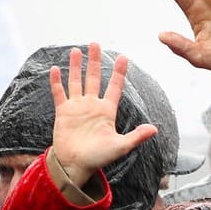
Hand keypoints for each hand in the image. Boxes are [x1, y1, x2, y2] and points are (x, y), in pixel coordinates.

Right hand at [49, 43, 159, 189]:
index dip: (118, 73)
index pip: (114, 87)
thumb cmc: (98, 158)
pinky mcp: (63, 112)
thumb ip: (136, 136)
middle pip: (94, 78)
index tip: (123, 57)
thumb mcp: (120, 146)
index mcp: (107, 111)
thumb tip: (154, 129)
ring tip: (77, 51)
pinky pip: (59, 93)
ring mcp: (76, 107)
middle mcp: (92, 106)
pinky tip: (55, 69)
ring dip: (76, 66)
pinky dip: (57, 82)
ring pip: (76, 81)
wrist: (76, 166)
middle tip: (95, 44)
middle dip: (95, 61)